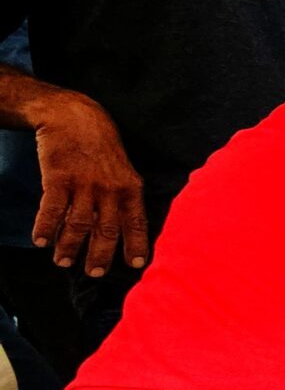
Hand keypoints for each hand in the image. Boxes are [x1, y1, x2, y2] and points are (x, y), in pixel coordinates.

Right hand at [28, 87, 149, 275]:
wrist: (74, 115)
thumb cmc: (101, 148)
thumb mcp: (123, 170)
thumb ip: (124, 198)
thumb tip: (125, 229)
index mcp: (131, 188)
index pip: (137, 222)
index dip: (137, 245)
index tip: (136, 266)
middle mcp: (110, 188)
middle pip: (106, 229)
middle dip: (100, 255)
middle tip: (93, 274)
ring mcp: (84, 183)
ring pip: (78, 223)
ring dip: (69, 246)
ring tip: (62, 262)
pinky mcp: (58, 176)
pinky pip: (52, 208)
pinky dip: (46, 226)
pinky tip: (40, 241)